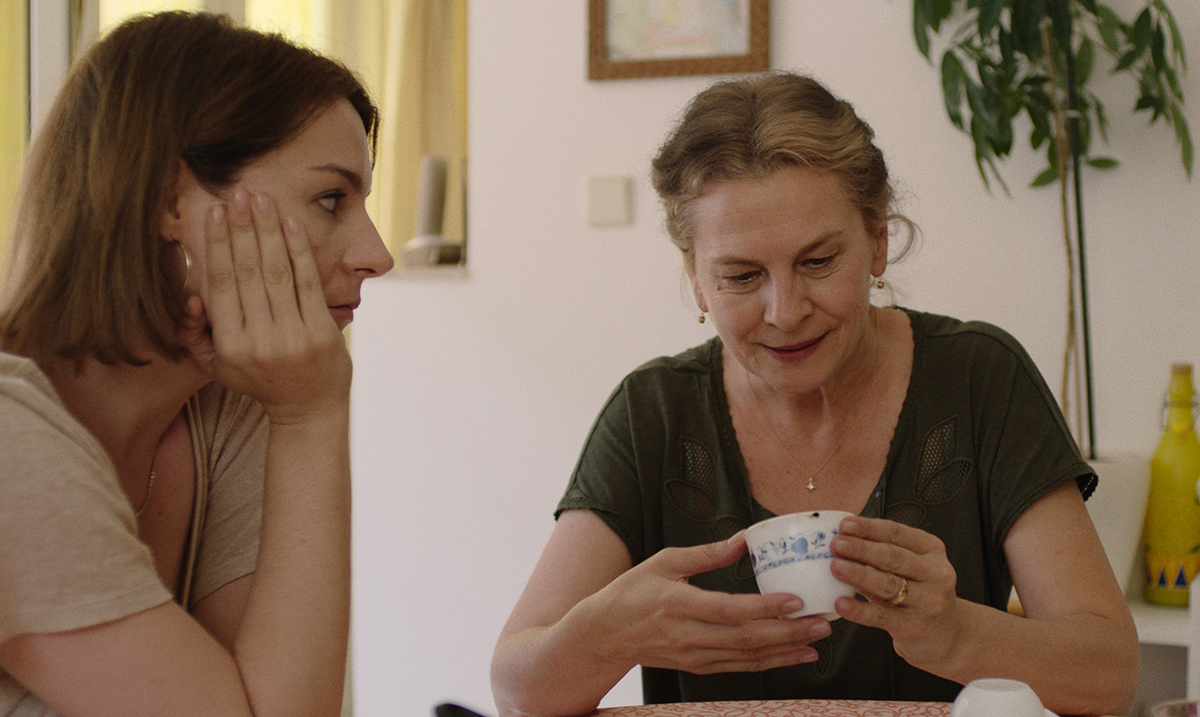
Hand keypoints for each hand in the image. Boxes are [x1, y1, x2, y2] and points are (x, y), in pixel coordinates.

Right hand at [182, 188, 350, 423]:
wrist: (309, 410)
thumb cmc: (261, 381)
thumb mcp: (217, 368)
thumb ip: (195, 336)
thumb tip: (190, 298)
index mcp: (229, 346)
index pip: (219, 285)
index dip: (217, 245)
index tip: (214, 213)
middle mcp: (259, 341)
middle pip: (246, 272)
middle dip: (241, 228)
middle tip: (237, 192)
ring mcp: (293, 338)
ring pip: (276, 273)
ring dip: (268, 231)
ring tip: (261, 199)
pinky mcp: (322, 334)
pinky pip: (308, 283)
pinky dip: (299, 251)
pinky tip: (291, 223)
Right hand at [584, 533, 831, 674]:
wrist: (605, 634)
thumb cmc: (632, 591)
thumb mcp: (664, 561)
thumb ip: (706, 553)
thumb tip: (744, 539)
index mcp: (677, 604)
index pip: (729, 609)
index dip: (765, 608)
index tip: (796, 600)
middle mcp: (687, 635)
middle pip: (746, 638)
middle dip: (788, 632)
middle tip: (822, 622)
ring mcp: (693, 656)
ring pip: (747, 657)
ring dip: (785, 650)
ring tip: (817, 639)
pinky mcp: (696, 667)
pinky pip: (738, 667)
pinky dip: (768, 663)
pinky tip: (792, 655)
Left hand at [830, 516, 963, 670]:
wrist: (948, 637)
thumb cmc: (919, 596)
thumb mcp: (908, 570)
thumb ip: (880, 556)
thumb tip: (840, 542)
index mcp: (931, 550)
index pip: (897, 533)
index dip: (869, 528)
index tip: (845, 525)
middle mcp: (936, 573)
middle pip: (893, 557)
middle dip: (861, 548)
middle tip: (836, 544)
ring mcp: (929, 601)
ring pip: (889, 584)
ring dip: (859, 574)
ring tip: (836, 567)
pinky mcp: (915, 626)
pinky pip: (882, 616)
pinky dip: (859, 609)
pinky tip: (840, 603)